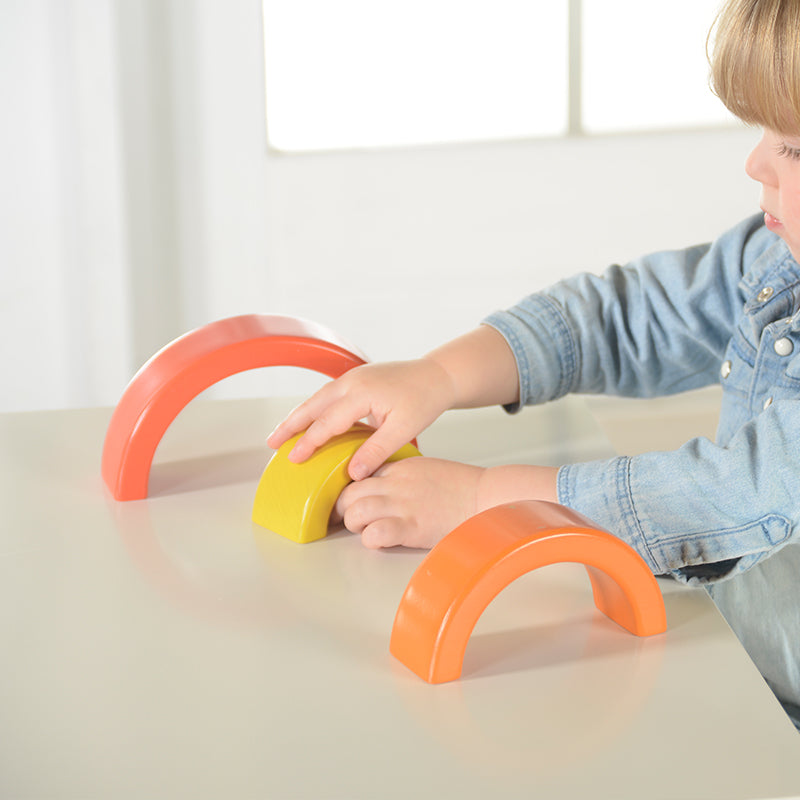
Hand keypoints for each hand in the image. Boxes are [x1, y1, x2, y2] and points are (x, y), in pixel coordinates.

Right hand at [266, 358, 454, 479]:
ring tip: (281, 434)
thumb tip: (354, 473)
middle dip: (290, 425)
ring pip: (317, 398)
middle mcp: (351, 381)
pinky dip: (313, 409)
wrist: (436, 375)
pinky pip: (327, 395)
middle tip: (271, 444)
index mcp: (361, 393)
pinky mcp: (356, 379)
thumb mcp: (404, 429)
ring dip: (298, 416)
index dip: (309, 442)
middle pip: (312, 405)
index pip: (327, 422)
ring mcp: (352, 377)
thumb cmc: (424, 399)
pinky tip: (309, 422)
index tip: (294, 459)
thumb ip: (377, 450)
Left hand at [334, 457, 482, 548]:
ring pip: (355, 512)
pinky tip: (380, 540)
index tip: (343, 503)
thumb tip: (379, 488)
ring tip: (366, 531)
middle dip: (342, 510)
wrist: (487, 496)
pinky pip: (375, 533)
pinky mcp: (412, 527)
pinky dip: (371, 539)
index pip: (356, 475)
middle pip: (348, 493)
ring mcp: (403, 504)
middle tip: (346, 521)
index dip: (346, 492)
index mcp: (398, 468)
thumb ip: (399, 476)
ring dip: (355, 525)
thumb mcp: (424, 469)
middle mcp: (396, 483)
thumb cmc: (461, 488)